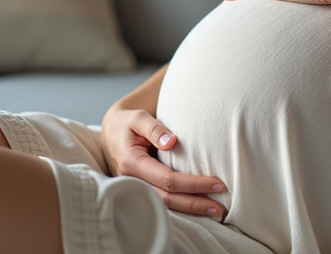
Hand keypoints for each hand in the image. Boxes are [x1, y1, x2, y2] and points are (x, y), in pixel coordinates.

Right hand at [100, 104, 226, 218]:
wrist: (111, 132)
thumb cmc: (127, 123)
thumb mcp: (138, 118)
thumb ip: (154, 128)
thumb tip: (172, 142)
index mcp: (131, 162)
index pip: (167, 179)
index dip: (193, 184)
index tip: (217, 184)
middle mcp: (132, 180)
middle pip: (167, 198)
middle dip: (194, 203)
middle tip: (219, 208)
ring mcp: (134, 188)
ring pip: (163, 205)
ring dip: (189, 210)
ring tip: (214, 212)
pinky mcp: (140, 190)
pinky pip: (160, 202)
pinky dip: (180, 207)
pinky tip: (197, 209)